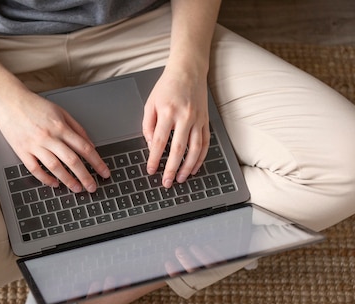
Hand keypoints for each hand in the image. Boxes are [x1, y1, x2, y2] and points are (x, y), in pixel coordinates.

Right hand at [0, 88, 109, 192]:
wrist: (8, 100)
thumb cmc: (34, 105)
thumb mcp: (60, 111)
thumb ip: (76, 128)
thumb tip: (89, 144)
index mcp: (60, 126)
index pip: (84, 148)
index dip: (97, 162)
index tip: (104, 172)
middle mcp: (49, 136)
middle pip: (72, 160)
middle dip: (85, 176)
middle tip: (92, 187)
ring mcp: (34, 144)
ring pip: (55, 167)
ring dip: (68, 180)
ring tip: (76, 188)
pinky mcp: (21, 150)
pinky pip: (35, 169)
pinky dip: (45, 178)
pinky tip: (54, 183)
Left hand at [142, 66, 210, 187]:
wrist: (188, 70)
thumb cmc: (167, 87)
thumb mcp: (150, 103)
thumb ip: (148, 126)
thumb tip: (152, 146)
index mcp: (168, 112)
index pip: (160, 141)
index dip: (154, 158)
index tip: (151, 170)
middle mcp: (185, 116)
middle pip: (178, 149)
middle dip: (171, 168)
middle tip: (167, 182)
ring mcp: (198, 119)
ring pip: (195, 148)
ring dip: (188, 166)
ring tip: (180, 179)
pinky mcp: (206, 120)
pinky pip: (205, 143)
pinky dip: (200, 158)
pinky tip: (194, 168)